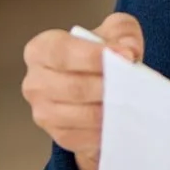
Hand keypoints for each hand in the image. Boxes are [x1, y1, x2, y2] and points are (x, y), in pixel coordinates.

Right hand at [21, 13, 143, 169]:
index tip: (126, 56)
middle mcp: (35, 82)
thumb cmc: (101, 55)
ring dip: (110, 109)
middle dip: (108, 86)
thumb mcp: (114, 31)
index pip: (63, 53)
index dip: (95, 55)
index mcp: (41, 50)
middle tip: (134, 84)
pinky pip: (85, 137)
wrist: (98, 85)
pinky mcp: (59, 135)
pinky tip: (123, 119)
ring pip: (81, 115)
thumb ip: (123, 32)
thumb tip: (128, 49)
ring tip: (133, 101)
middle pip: (74, 87)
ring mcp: (43, 112)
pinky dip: (106, 129)